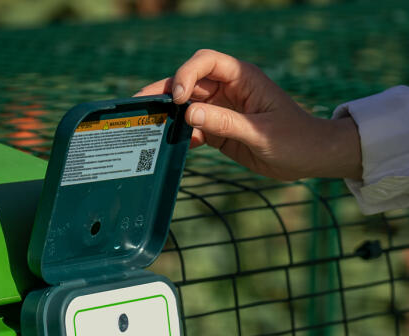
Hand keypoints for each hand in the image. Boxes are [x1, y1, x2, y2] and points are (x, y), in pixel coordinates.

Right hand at [136, 49, 361, 180]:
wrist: (309, 158)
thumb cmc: (294, 138)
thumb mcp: (260, 131)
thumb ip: (224, 123)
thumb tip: (188, 115)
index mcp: (242, 78)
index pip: (206, 63)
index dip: (186, 74)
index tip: (178, 98)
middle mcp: (228, 90)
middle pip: (189, 83)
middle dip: (165, 92)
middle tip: (140, 105)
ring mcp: (222, 110)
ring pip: (188, 107)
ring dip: (169, 116)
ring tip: (146, 126)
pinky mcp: (220, 131)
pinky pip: (195, 129)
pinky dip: (181, 136)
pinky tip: (168, 145)